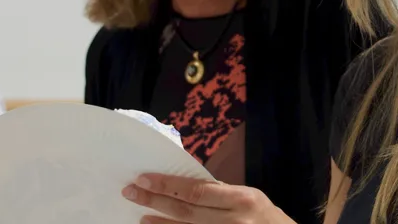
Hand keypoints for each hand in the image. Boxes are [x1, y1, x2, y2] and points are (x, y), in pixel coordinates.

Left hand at [122, 173, 295, 223]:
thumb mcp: (249, 198)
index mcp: (241, 200)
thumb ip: (219, 193)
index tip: (143, 179)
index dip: (167, 185)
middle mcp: (234, 221)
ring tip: (141, 216)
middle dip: (155, 201)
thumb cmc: (266, 217)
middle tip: (131, 192)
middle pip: (186, 212)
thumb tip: (183, 184)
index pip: (196, 191)